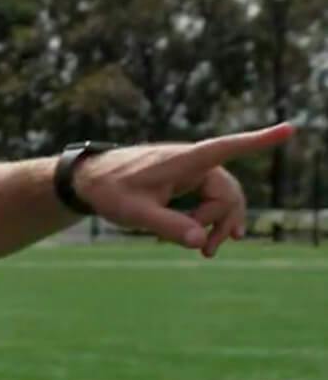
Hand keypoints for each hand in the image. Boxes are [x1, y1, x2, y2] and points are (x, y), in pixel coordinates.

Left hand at [75, 122, 295, 256]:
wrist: (89, 180)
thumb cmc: (109, 191)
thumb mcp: (134, 213)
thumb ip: (166, 225)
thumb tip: (199, 240)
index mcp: (182, 161)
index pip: (226, 148)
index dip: (257, 141)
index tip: (289, 128)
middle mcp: (191, 162)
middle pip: (228, 191)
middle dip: (223, 221)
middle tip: (206, 251)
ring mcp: (190, 170)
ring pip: (222, 197)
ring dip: (218, 224)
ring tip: (205, 251)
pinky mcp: (186, 179)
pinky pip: (210, 199)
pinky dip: (208, 219)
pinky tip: (201, 240)